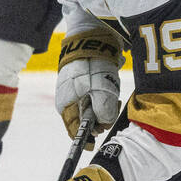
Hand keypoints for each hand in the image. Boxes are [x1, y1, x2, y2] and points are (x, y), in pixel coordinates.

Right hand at [56, 31, 123, 146]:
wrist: (92, 40)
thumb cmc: (93, 67)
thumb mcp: (101, 91)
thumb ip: (103, 112)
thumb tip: (104, 124)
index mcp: (66, 105)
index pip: (74, 130)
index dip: (85, 138)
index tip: (96, 140)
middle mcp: (69, 101)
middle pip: (84, 120)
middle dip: (100, 120)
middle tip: (112, 111)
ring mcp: (75, 92)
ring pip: (91, 109)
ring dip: (104, 108)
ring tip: (114, 98)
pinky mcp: (84, 84)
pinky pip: (94, 98)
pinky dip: (104, 98)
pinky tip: (111, 90)